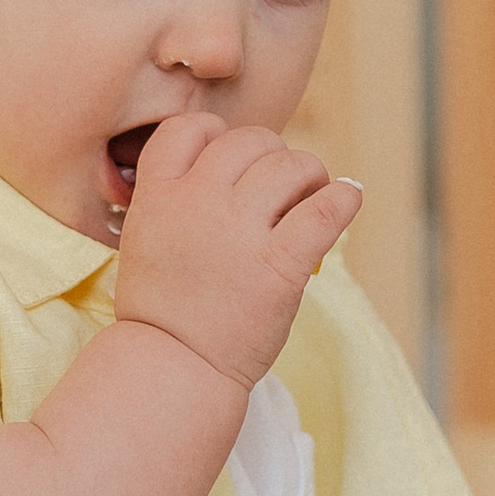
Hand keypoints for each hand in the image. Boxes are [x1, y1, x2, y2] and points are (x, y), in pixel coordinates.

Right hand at [112, 112, 360, 389]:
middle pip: (249, 141)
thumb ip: (179, 200)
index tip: (233, 161)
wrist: (174, 367)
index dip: (216, 135)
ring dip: (309, 175)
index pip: (189, 127)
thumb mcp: (147, 239)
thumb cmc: (165, 310)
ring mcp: (238, 232)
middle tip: (283, 188)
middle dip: (272, 156)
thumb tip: (239, 173)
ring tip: (312, 197)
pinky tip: (347, 200)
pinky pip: (325, 210)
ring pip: (291, 165)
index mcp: (158, 195)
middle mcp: (196, 203)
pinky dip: (344, 198)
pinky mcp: (278, 265)